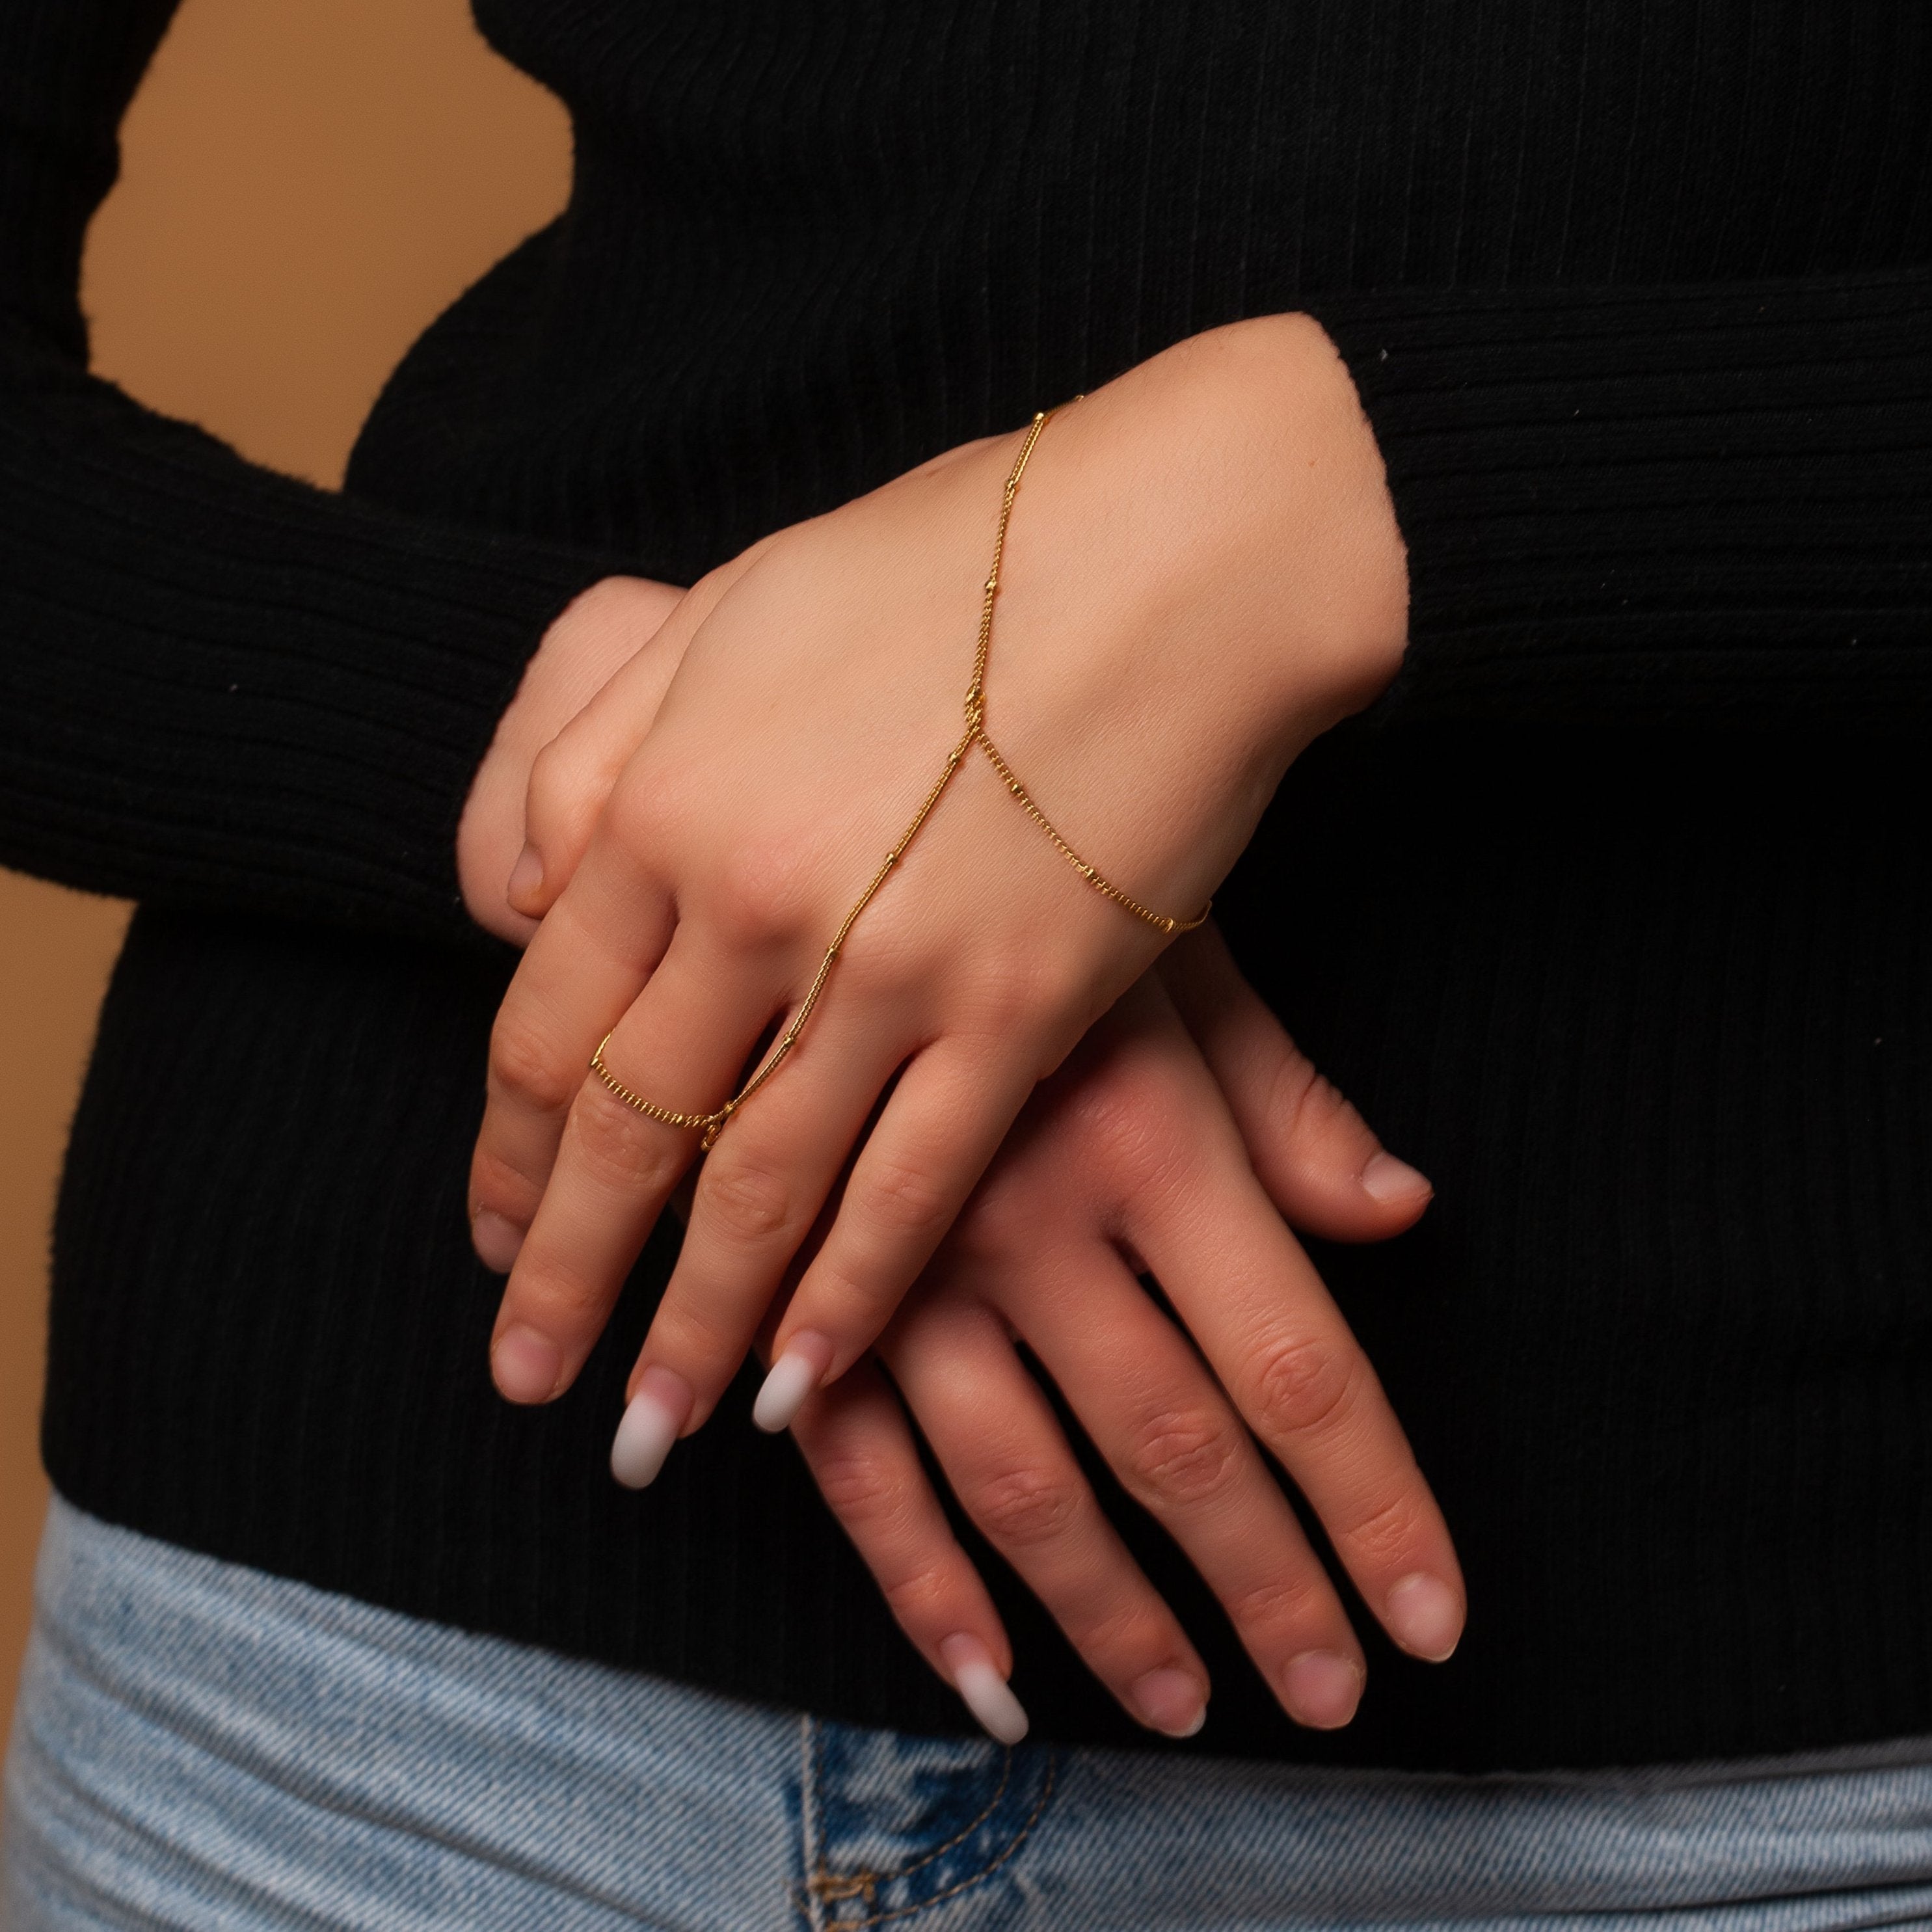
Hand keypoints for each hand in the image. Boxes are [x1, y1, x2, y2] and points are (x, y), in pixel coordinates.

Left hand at [472, 315, 1408, 1493]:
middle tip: (528, 1381)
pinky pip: (910, 1186)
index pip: (548, 1029)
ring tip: (649, 1429)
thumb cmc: (945, 560)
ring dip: (694, 1324)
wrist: (1167, 550)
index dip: (513, 1156)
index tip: (496, 1241)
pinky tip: (801, 1381)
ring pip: (757, 1190)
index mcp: (661, 801)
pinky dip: (850, 1295)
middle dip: (567, 1274)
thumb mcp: (720, 612)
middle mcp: (749, 900)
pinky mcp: (1019, 1007)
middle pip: (628, 1132)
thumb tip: (514, 892)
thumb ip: (594, 753)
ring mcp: (885, 964)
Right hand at [788, 932, 1459, 1743]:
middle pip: (1174, 1445)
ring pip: (1024, 1486)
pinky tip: (988, 1676)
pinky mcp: (798, 1299)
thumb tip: (1399, 1212)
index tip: (1431, 1619)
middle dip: (1264, 1588)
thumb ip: (1280, 1096)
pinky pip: (860, 1475)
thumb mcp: (1164, 957)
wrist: (794, 860)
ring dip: (1109, 1618)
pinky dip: (923, 1587)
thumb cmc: (1005, 896)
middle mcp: (1030, 1217)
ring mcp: (903, 1271)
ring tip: (1184, 1707)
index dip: (1371, 1504)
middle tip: (1329, 1702)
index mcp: (1144, 1132)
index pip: (1292, 1362)